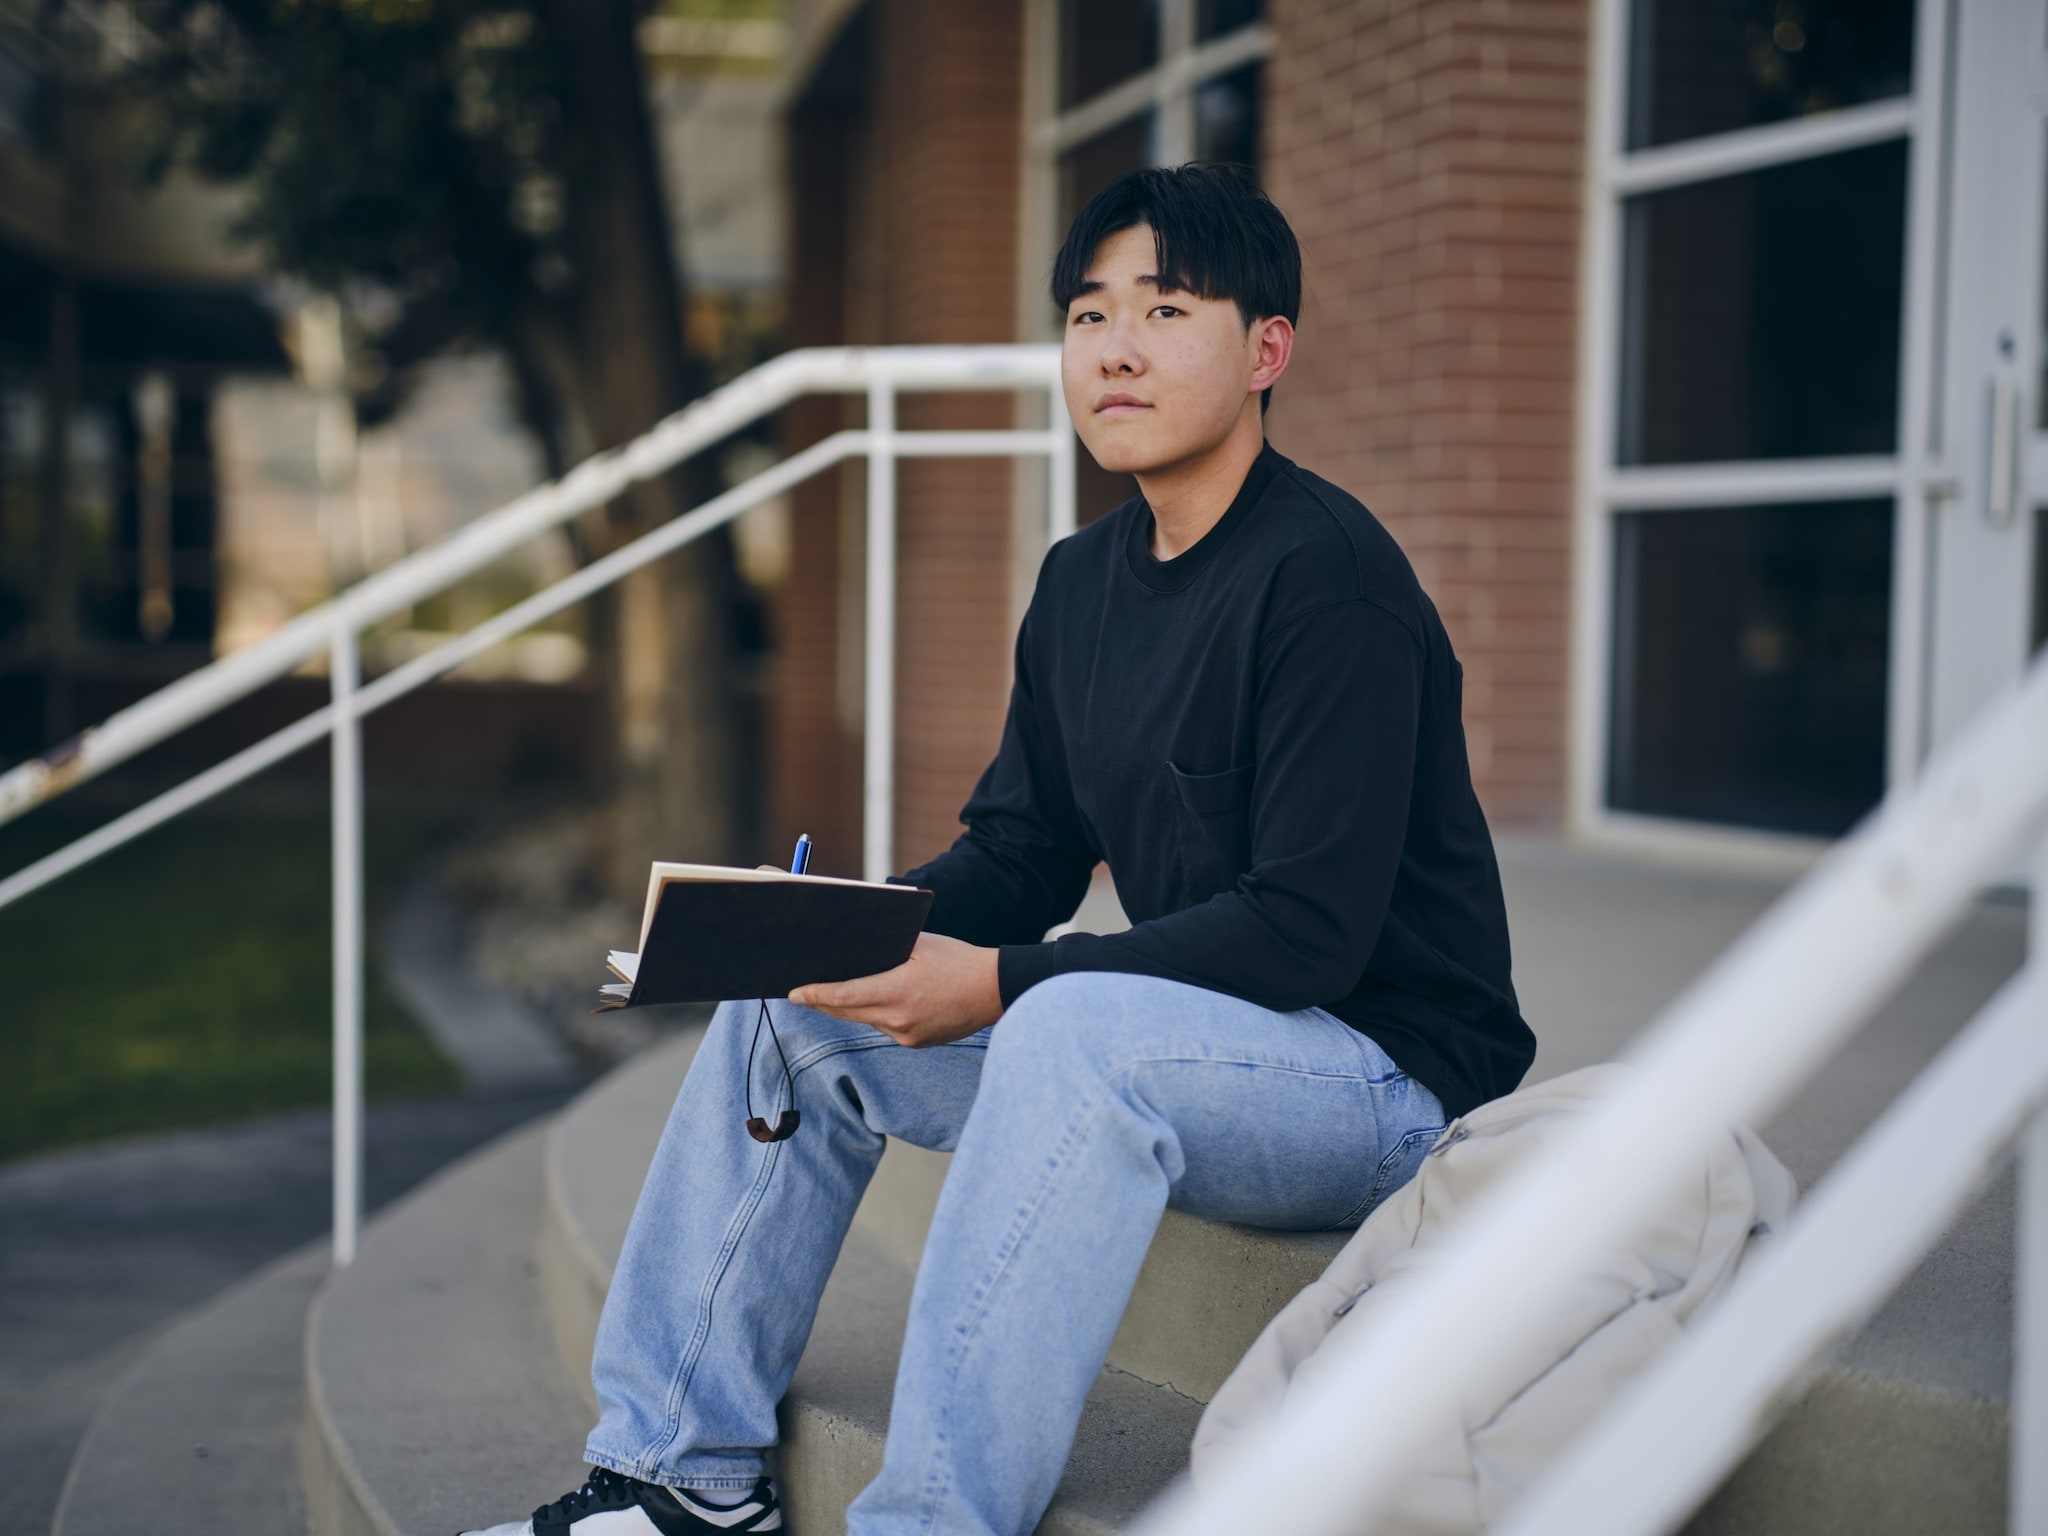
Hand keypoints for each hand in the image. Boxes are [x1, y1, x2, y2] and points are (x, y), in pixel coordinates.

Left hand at [789, 932, 1002, 1047]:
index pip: (843, 997)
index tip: (793, 993)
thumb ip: (887, 946)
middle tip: (802, 993)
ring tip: (835, 993)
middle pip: (847, 1013)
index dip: (815, 995)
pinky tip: (879, 1001)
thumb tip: (857, 946)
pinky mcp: (916, 1042)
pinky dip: (877, 1015)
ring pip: (865, 1021)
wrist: (994, 990)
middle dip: (823, 1002)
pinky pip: (885, 1028)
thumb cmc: (958, 959)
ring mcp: (907, 1035)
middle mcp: (898, 1019)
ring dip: (850, 1008)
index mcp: (897, 991)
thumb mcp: (921, 943)